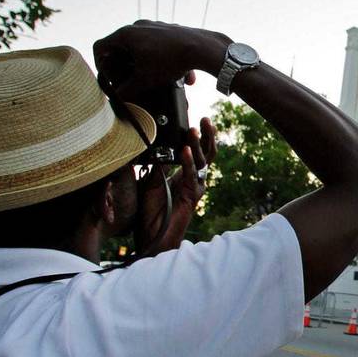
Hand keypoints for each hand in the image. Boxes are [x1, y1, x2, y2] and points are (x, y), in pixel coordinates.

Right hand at [93, 20, 231, 102]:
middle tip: (129, 80)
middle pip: (122, 48)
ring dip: (147, 66)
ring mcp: (155, 26)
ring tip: (157, 81)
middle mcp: (139, 26)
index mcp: (126, 34)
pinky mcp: (171, 30)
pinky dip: (165, 62)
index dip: (100, 64)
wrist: (202, 47)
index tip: (108, 77)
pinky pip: (161, 47)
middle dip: (125, 67)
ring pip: (144, 48)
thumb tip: (118, 99)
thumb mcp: (144, 80)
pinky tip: (182, 79)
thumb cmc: (170, 60)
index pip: (100, 47)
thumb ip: (127, 90)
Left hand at [134, 118, 218, 255]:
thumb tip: (155, 145)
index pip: (196, 151)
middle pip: (206, 154)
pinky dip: (187, 163)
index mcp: (185, 174)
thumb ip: (157, 165)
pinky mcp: (191, 197)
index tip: (195, 120)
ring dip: (197, 145)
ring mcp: (195, 188)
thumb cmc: (151, 212)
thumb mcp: (150, 182)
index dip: (198, 136)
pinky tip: (184, 150)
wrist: (152, 237)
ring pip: (200, 162)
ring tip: (194, 129)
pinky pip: (191, 176)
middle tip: (205, 119)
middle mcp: (193, 179)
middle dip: (207, 136)